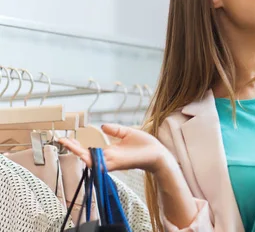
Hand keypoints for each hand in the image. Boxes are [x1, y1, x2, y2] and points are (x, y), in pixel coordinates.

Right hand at [59, 124, 173, 173]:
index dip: (77, 144)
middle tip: (60, 139)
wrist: (158, 154)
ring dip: (77, 152)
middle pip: (85, 155)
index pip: (89, 149)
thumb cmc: (145, 145)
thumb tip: (102, 125)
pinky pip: (100, 164)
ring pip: (89, 160)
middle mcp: (108, 158)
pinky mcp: (117, 164)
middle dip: (72, 148)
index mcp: (110, 152)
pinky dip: (91, 160)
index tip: (66, 138)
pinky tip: (81, 154)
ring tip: (66, 143)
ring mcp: (112, 162)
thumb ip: (115, 130)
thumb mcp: (128, 133)